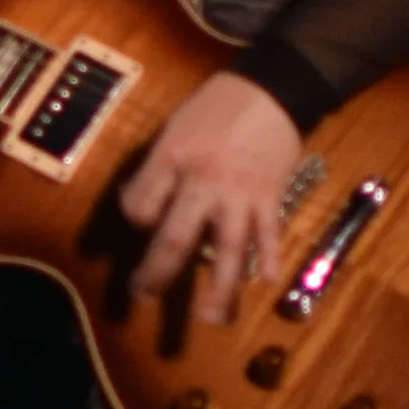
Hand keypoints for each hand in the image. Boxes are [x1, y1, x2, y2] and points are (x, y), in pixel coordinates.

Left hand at [112, 70, 307, 329]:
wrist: (272, 88)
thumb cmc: (217, 106)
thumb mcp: (175, 127)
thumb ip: (156, 168)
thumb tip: (139, 208)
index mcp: (174, 159)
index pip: (142, 203)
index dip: (136, 218)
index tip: (141, 224)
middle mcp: (204, 182)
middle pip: (177, 237)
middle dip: (159, 271)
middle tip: (145, 296)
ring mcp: (240, 194)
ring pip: (227, 248)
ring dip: (218, 288)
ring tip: (210, 320)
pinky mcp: (270, 197)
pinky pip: (269, 234)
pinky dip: (268, 259)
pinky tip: (263, 283)